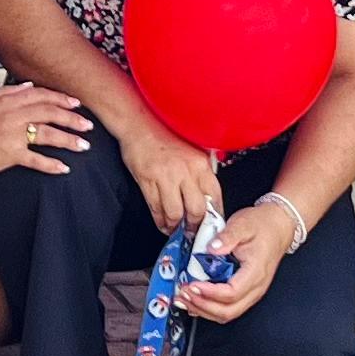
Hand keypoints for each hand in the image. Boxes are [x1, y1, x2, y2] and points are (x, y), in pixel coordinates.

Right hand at [0, 83, 89, 177]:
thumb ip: (10, 91)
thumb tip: (30, 86)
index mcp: (10, 101)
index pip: (42, 96)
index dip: (61, 99)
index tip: (76, 104)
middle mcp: (15, 116)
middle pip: (50, 113)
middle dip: (72, 119)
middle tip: (87, 125)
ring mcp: (14, 135)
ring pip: (47, 135)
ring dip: (68, 140)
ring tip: (83, 145)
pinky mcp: (11, 154)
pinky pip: (35, 159)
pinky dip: (51, 164)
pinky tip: (64, 167)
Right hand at [115, 118, 219, 240]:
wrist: (139, 123)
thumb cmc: (165, 135)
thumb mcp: (192, 150)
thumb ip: (201, 172)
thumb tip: (208, 196)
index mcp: (200, 164)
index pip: (215, 197)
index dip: (214, 216)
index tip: (212, 225)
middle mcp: (186, 171)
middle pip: (197, 210)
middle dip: (195, 226)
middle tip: (193, 232)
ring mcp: (166, 176)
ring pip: (175, 213)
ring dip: (175, 226)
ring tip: (175, 229)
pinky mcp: (147, 180)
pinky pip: (156, 208)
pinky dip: (160, 221)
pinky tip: (162, 223)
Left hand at [177, 203, 291, 322]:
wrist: (278, 227)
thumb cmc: (262, 225)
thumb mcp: (243, 224)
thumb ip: (227, 236)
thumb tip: (212, 248)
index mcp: (255, 272)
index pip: (232, 293)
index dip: (210, 293)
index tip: (192, 285)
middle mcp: (256, 287)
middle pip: (229, 311)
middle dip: (203, 306)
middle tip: (183, 294)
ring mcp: (251, 292)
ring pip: (228, 313)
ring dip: (204, 309)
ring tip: (184, 299)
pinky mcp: (246, 291)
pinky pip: (228, 307)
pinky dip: (209, 308)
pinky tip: (195, 301)